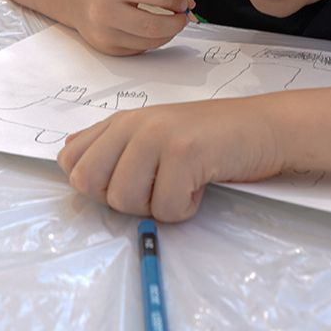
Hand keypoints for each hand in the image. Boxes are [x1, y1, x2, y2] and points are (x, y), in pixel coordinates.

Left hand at [57, 97, 281, 221]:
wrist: (263, 127)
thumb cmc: (209, 138)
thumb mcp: (152, 133)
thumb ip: (111, 143)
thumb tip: (67, 157)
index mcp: (121, 121)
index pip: (71, 161)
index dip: (96, 185)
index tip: (132, 180)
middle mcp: (133, 124)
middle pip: (90, 184)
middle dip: (122, 200)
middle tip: (156, 187)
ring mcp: (158, 136)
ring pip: (125, 200)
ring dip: (158, 205)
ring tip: (182, 182)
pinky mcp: (184, 153)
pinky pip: (166, 209)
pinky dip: (187, 208)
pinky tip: (201, 184)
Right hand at [73, 0, 193, 55]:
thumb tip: (190, 5)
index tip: (181, 1)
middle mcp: (106, 13)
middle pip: (154, 26)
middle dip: (177, 23)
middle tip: (183, 17)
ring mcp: (105, 35)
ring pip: (151, 42)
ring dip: (168, 33)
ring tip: (167, 21)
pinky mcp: (109, 49)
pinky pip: (142, 49)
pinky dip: (152, 39)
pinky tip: (146, 28)